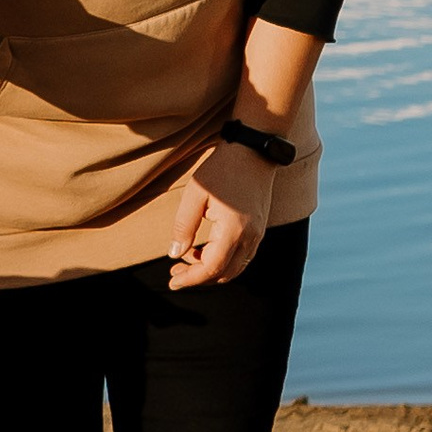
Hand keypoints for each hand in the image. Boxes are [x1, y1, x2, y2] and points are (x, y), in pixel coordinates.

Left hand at [164, 147, 273, 289]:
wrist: (253, 150)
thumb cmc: (221, 169)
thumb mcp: (195, 194)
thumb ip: (184, 226)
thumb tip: (174, 254)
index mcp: (233, 230)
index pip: (211, 268)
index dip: (191, 279)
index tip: (172, 281)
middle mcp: (250, 238)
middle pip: (224, 273)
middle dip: (198, 277)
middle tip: (175, 271)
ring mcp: (258, 235)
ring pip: (234, 268)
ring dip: (211, 270)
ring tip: (186, 259)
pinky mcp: (259, 229)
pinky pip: (242, 257)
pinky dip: (223, 260)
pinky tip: (204, 249)